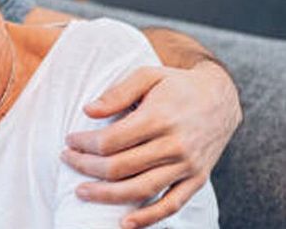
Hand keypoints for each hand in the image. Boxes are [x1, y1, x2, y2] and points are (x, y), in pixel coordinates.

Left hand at [61, 62, 240, 227]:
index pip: (110, 141)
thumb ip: (117, 92)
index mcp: (159, 118)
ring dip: (107, 195)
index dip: (84, 144)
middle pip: (120, 167)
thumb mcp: (147, 75)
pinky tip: (125, 223)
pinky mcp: (197, 179)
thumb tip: (88, 111)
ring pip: (141, 189)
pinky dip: (149, 218)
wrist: (222, 98)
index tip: (69, 140)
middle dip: (86, 167)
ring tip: (82, 191)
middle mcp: (174, 145)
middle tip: (67, 160)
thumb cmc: (177, 85)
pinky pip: (172, 205)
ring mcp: (187, 166)